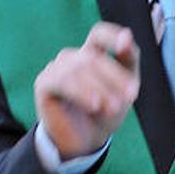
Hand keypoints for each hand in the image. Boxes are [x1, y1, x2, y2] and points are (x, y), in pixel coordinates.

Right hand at [34, 22, 139, 160]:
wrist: (86, 140)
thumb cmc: (107, 109)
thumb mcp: (126, 85)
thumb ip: (129, 58)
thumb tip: (127, 35)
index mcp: (92, 52)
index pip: (99, 33)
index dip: (111, 35)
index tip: (124, 45)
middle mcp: (72, 57)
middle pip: (94, 57)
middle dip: (115, 77)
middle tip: (130, 97)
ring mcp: (56, 68)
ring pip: (79, 69)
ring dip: (100, 89)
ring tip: (114, 108)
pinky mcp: (44, 83)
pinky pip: (62, 81)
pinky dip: (81, 92)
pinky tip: (94, 105)